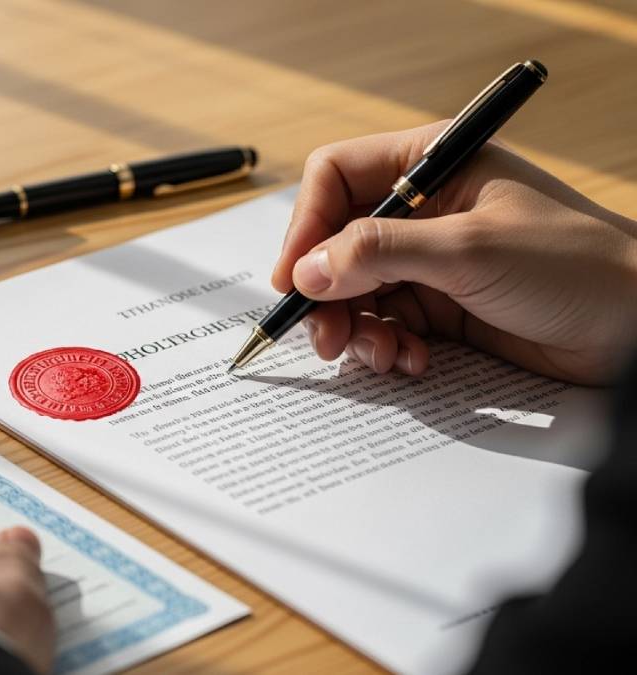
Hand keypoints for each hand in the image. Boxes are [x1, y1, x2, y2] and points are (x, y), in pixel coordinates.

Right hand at [272, 121, 636, 385]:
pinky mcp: (440, 308)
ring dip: (354, 328)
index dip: (306, 225)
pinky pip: (384, 325)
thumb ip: (380, 254)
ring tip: (378, 354)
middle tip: (327, 337)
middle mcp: (422, 210)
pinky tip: (411, 362)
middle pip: (335, 242)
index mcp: (432, 165)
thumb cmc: (574, 265)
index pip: (337, 178)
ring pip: (354, 291)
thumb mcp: (469, 249)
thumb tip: (308, 270)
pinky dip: (386, 347)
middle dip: (326, 292)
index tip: (295, 277)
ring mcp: (429, 261)